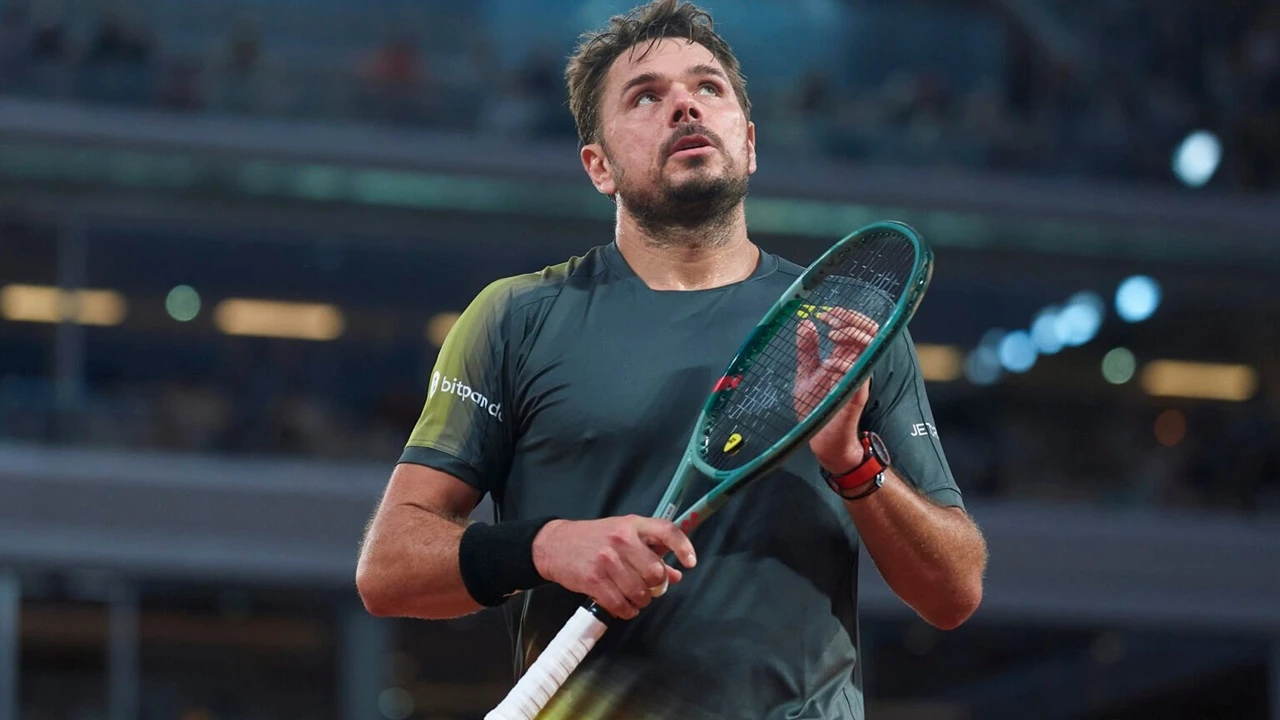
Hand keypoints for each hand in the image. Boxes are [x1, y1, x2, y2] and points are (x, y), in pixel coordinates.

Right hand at [531, 516, 696, 619]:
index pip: (666, 531)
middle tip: (649, 587)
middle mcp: (621, 540)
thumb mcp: (623, 536)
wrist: (555, 545)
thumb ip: (651, 553)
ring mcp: (607, 560)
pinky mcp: (594, 579)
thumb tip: (676, 575)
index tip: (690, 563)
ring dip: (641, 601)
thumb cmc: (593, 538)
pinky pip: (620, 604)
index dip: (683, 547)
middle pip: (655, 572)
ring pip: (640, 592)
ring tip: (635, 598)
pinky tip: (625, 607)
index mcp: (632, 525)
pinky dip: (627, 610)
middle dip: (656, 586)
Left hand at [795, 308, 877, 472]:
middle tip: (830, 320)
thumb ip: (807, 349)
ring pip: (870, 345)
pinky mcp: (858, 394)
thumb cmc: (817, 409)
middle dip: (850, 318)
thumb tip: (806, 322)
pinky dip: (844, 363)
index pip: (855, 326)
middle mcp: (856, 365)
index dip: (843, 314)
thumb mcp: (806, 373)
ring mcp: (859, 378)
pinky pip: (859, 372)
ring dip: (850, 334)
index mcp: (845, 357)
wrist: (822, 440)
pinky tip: (829, 364)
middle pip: (869, 329)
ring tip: (831, 335)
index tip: (825, 314)